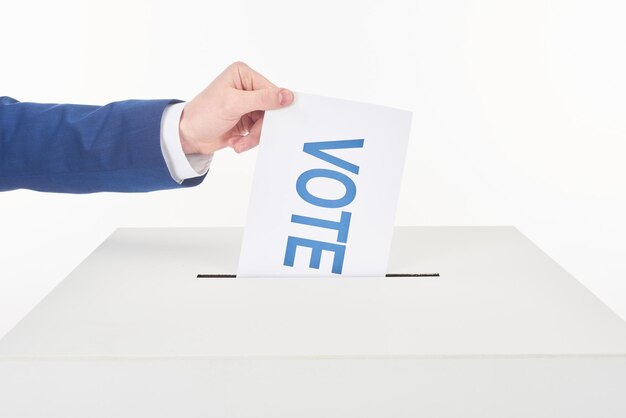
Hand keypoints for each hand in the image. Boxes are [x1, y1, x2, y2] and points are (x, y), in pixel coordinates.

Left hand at [179, 62, 293, 154]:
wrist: (189, 136)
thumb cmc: (204, 114)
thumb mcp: (233, 104)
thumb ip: (262, 99)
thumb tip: (287, 96)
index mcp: (244, 75)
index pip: (271, 91)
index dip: (273, 109)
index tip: (271, 124)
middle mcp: (248, 87)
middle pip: (271, 109)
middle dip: (260, 127)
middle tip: (249, 137)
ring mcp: (248, 104)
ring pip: (266, 123)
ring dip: (253, 137)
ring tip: (238, 143)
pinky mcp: (247, 119)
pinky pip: (260, 132)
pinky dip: (249, 140)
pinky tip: (236, 142)